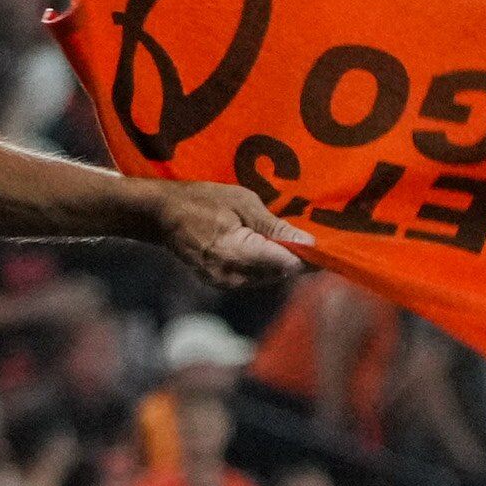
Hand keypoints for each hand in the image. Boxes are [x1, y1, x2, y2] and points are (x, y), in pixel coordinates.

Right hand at [140, 179, 310, 287]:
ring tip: (279, 235)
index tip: (323, 241)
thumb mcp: (242, 202)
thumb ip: (274, 227)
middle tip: (302, 231)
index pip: (287, 264)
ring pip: (271, 277)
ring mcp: (226, 284)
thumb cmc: (202, 201)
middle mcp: (233, 276)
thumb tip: (308, 243)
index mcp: (237, 254)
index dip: (308, 254)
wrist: (162, 215)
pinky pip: (256, 277)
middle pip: (282, 273)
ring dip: (280, 260)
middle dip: (296, 256)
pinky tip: (263, 245)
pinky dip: (265, 263)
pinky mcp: (223, 284)